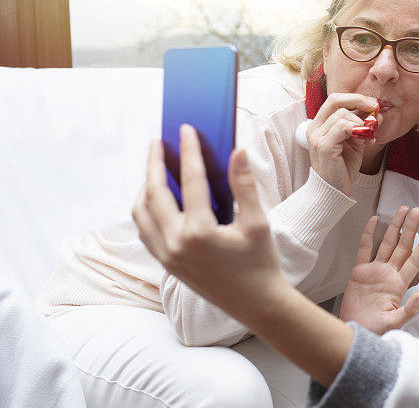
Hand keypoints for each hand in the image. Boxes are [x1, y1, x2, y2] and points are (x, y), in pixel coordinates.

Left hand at [134, 125, 287, 323]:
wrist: (256, 305)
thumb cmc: (261, 263)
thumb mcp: (257, 222)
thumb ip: (243, 185)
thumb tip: (237, 150)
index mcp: (199, 233)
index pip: (190, 181)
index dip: (189, 150)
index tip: (186, 129)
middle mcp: (176, 244)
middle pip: (154, 194)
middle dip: (154, 164)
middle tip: (158, 142)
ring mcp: (167, 256)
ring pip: (141, 213)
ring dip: (145, 187)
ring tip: (156, 167)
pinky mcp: (166, 264)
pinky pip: (145, 230)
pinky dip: (146, 209)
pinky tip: (158, 197)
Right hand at [307, 93, 381, 195]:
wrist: (334, 191)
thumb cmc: (343, 167)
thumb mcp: (356, 142)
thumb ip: (364, 126)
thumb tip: (378, 113)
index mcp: (320, 125)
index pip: (335, 100)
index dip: (355, 97)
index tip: (373, 103)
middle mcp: (314, 128)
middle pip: (335, 100)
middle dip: (358, 100)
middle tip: (374, 107)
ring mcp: (317, 137)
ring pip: (342, 114)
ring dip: (361, 121)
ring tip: (370, 134)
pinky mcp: (323, 146)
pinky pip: (343, 127)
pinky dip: (357, 128)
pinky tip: (365, 138)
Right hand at [339, 207, 418, 334]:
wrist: (355, 330)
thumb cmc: (374, 329)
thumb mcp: (394, 323)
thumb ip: (408, 310)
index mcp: (399, 285)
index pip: (414, 260)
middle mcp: (388, 274)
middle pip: (402, 246)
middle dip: (410, 228)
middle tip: (417, 212)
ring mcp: (374, 271)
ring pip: (387, 243)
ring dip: (394, 227)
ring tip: (402, 211)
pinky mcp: (359, 271)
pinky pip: (365, 249)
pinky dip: (369, 234)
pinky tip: (374, 221)